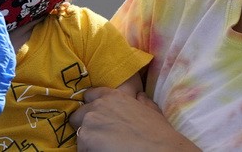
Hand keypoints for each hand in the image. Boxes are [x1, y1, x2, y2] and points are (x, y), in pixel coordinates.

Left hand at [70, 88, 199, 151]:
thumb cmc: (159, 134)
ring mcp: (90, 121)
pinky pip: (81, 148)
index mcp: (113, 96)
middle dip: (86, 126)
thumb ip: (140, 101)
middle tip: (100, 139)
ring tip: (104, 149)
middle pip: (79, 115)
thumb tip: (139, 95)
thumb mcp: (151, 110)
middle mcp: (98, 105)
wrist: (162, 151)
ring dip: (88, 141)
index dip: (91, 108)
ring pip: (79, 133)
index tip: (97, 119)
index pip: (89, 96)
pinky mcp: (86, 138)